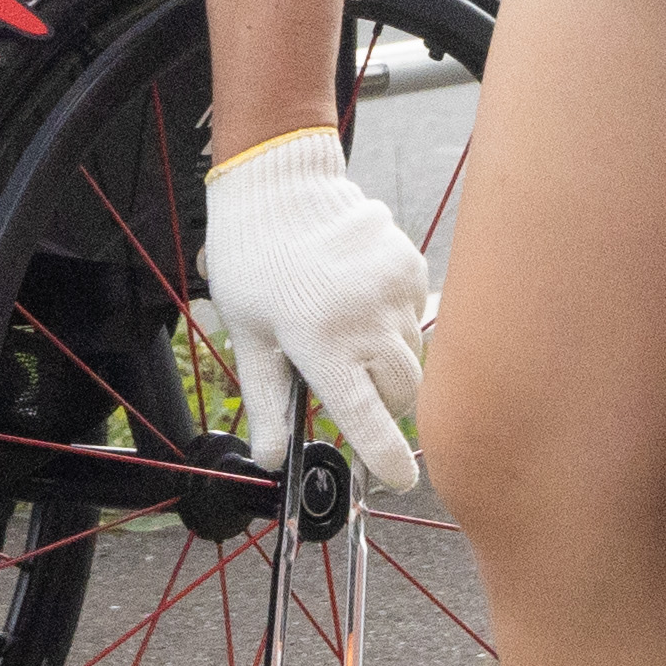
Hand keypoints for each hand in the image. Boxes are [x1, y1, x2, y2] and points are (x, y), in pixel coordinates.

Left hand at [200, 128, 432, 494]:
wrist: (280, 184)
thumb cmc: (253, 259)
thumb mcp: (248, 334)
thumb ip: (266, 401)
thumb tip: (270, 459)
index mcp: (319, 342)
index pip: (364, 418)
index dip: (384, 457)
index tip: (398, 481)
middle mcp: (365, 319)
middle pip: (400, 394)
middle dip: (383, 405)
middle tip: (353, 388)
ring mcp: (393, 291)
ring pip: (413, 357)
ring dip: (390, 363)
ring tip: (349, 334)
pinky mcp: (410, 266)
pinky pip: (416, 316)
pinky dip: (396, 324)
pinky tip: (361, 302)